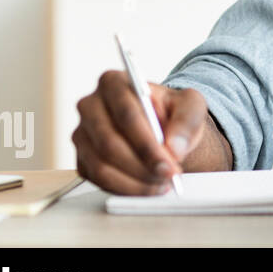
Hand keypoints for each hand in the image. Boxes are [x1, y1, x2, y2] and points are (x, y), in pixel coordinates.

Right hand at [72, 70, 208, 194]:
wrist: (163, 128)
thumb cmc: (172, 111)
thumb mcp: (190, 105)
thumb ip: (186, 121)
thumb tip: (173, 149)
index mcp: (113, 82)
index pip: (126, 114)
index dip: (147, 142)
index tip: (169, 162)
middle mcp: (90, 106)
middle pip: (109, 142)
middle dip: (142, 165)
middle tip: (168, 176)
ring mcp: (82, 134)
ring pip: (101, 165)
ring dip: (135, 180)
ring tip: (162, 183)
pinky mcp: (82, 159)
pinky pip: (98, 180)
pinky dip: (126, 189)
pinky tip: (148, 187)